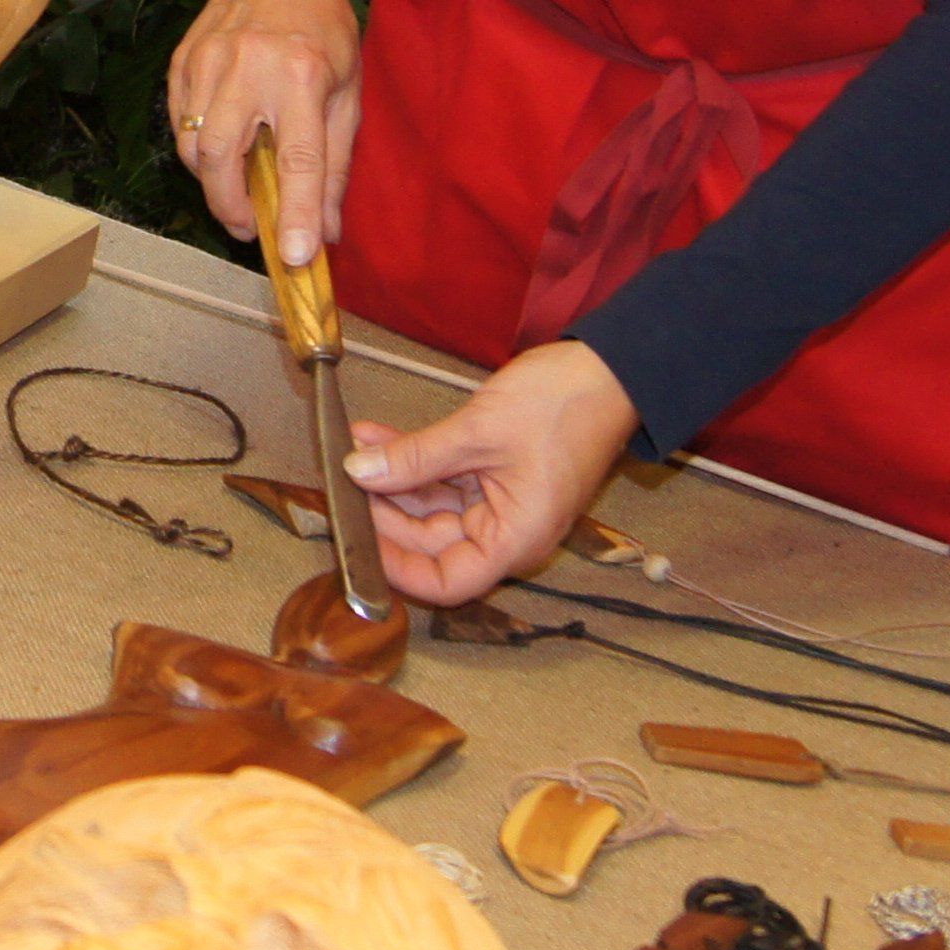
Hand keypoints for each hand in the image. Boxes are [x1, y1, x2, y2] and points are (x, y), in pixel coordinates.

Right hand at [166, 0, 360, 263]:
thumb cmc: (323, 28)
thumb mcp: (347, 92)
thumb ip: (335, 164)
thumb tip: (323, 231)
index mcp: (302, 75)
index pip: (298, 160)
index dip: (295, 214)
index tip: (293, 257)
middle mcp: (249, 67)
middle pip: (221, 158)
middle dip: (229, 206)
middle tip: (249, 226)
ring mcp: (207, 62)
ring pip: (192, 146)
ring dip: (213, 181)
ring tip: (237, 185)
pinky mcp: (182, 61)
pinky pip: (180, 124)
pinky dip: (197, 150)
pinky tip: (221, 147)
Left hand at [344, 342, 636, 606]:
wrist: (609, 368)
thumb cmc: (563, 406)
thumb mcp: (477, 432)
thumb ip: (415, 457)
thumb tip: (357, 472)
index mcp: (514, 540)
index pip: (446, 581)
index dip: (396, 568)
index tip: (355, 537)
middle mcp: (506, 531)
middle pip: (430, 542)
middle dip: (382, 512)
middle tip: (340, 481)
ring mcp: (499, 503)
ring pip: (431, 506)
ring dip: (392, 478)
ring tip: (351, 449)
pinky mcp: (493, 476)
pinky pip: (444, 478)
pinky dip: (412, 459)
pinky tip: (375, 437)